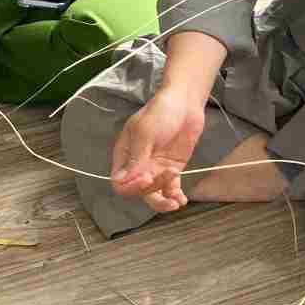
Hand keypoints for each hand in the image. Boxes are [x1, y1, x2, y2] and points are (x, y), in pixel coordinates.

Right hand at [110, 88, 206, 212]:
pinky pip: (170, 188)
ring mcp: (155, 168)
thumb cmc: (160, 111)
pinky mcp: (171, 169)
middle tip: (167, 177)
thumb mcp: (145, 132)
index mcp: (124, 155)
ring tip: (176, 202)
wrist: (184, 102)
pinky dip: (175, 196)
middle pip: (139, 191)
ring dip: (164, 201)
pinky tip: (182, 200)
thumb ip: (137, 157)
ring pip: (154, 194)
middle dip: (152, 191)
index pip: (120, 182)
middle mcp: (138, 166)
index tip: (147, 178)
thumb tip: (126, 181)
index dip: (132, 187)